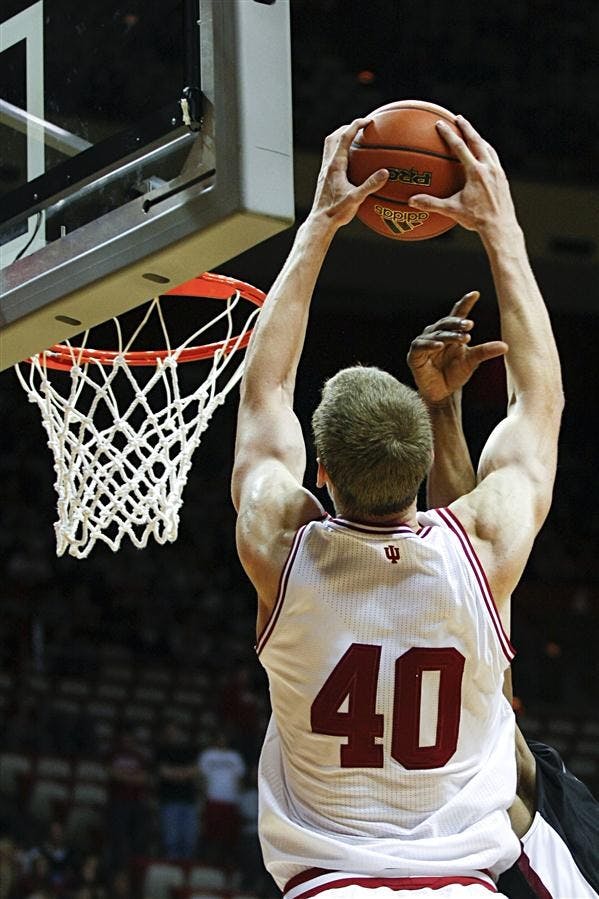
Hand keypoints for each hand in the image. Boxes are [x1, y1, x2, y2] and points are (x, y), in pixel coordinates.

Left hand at [310, 119, 388, 226]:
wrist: (320, 222)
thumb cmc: (337, 212)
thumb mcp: (356, 199)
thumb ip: (370, 185)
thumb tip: (385, 173)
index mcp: (335, 165)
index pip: (344, 137)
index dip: (356, 125)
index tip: (368, 121)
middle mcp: (328, 165)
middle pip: (334, 137)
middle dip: (348, 128)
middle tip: (361, 128)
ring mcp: (324, 171)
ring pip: (330, 146)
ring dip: (341, 138)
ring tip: (355, 139)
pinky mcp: (324, 178)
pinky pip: (331, 157)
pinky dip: (340, 152)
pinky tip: (351, 161)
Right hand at [407, 116, 517, 234]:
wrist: (500, 227)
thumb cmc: (476, 219)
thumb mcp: (452, 210)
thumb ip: (432, 203)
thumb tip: (412, 201)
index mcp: (476, 172)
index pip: (460, 147)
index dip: (449, 134)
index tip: (440, 124)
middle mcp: (489, 168)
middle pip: (477, 141)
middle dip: (467, 128)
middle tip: (458, 118)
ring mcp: (498, 172)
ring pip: (488, 148)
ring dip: (479, 138)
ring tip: (472, 134)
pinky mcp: (503, 178)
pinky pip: (494, 159)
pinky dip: (487, 152)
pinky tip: (483, 155)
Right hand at [407, 291, 507, 403]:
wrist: (441, 393)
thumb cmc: (454, 374)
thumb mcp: (472, 361)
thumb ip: (485, 352)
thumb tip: (506, 346)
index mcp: (451, 332)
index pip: (458, 314)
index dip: (465, 303)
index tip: (475, 294)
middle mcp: (436, 334)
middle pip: (446, 323)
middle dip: (458, 322)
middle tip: (470, 325)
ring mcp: (424, 343)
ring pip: (437, 334)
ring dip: (449, 335)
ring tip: (462, 338)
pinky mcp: (415, 354)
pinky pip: (421, 346)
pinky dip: (430, 345)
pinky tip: (440, 346)